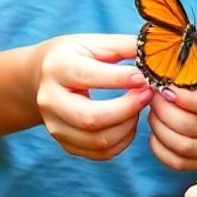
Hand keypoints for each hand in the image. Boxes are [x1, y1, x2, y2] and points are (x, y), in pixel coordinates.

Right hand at [34, 34, 153, 159]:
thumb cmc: (74, 56)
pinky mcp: (64, 142)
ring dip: (127, 127)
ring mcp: (55, 125)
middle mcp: (50, 100)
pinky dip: (121, 142)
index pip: (91, 77)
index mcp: (58, 68)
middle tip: (148, 95)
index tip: (146, 77)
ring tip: (138, 108)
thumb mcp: (94, 43)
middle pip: (92, 118)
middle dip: (128, 109)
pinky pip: (99, 153)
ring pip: (98, 140)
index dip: (123, 79)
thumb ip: (123, 46)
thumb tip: (154, 50)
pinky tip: (128, 124)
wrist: (42, 77)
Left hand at [146, 40, 196, 170]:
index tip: (163, 86)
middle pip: (196, 129)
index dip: (184, 99)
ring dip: (160, 129)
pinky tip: (156, 131)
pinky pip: (181, 163)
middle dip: (165, 112)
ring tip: (153, 110)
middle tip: (152, 95)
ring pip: (186, 149)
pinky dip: (161, 149)